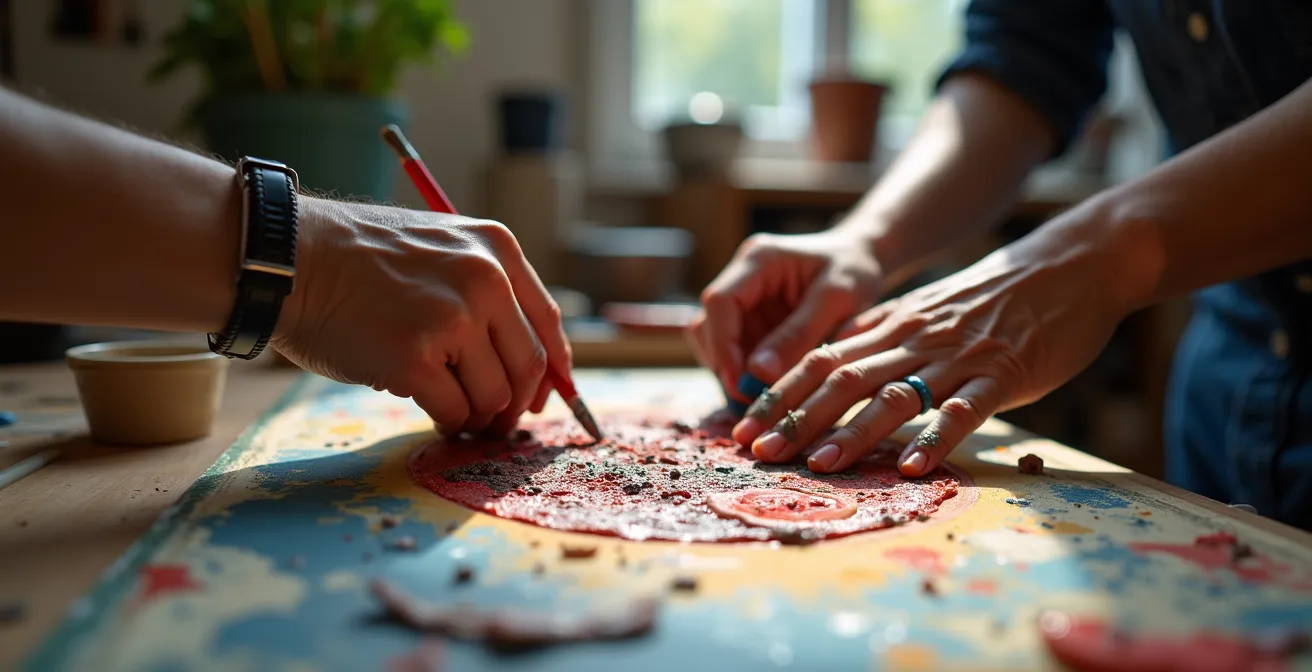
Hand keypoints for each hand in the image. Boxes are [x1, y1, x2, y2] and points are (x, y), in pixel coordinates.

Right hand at [272, 198, 569, 435]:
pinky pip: (454, 411)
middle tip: (496, 423)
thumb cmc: (358, 261)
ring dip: (477, 415)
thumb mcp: (440, 248)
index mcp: (497, 248)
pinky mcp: (414, 358)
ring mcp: (450, 319)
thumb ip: (485, 291)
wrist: (288, 259)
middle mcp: (484, 279)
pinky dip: (448, 422)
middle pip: (527, 366)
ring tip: (453, 413)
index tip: (540, 397)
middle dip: (514, 405)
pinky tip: (428, 411)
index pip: (547, 322)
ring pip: (493, 395)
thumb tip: (524, 365)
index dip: (551, 370)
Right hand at [688, 228, 883, 398]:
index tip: (739, 383)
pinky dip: (746, 371)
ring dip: (733, 370)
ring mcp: (743, 298)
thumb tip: (758, 374)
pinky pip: (735, 348)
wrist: (863, 257)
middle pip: (708, 323)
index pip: (720, 301)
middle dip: (725, 363)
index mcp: (758, 260)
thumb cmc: (855, 270)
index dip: (722, 344)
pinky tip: (769, 386)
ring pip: (715, 340)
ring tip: (763, 395)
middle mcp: (741, 276)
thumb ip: (799, 334)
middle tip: (753, 399)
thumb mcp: (837, 299)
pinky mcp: (750, 317)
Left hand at [731, 211, 1135, 475]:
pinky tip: (914, 467)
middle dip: (795, 418)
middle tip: (759, 453)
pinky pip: (964, 409)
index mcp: (891, 326)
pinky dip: (935, 438)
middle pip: (842, 378)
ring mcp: (957, 357)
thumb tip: (829, 365)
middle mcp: (913, 338)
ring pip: (893, 394)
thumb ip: (879, 336)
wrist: (1069, 265)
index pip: (820, 360)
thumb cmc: (994, 298)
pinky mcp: (1003, 374)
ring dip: (853, 432)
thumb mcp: (924, 310)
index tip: (743, 428)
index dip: (778, 395)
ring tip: (819, 464)